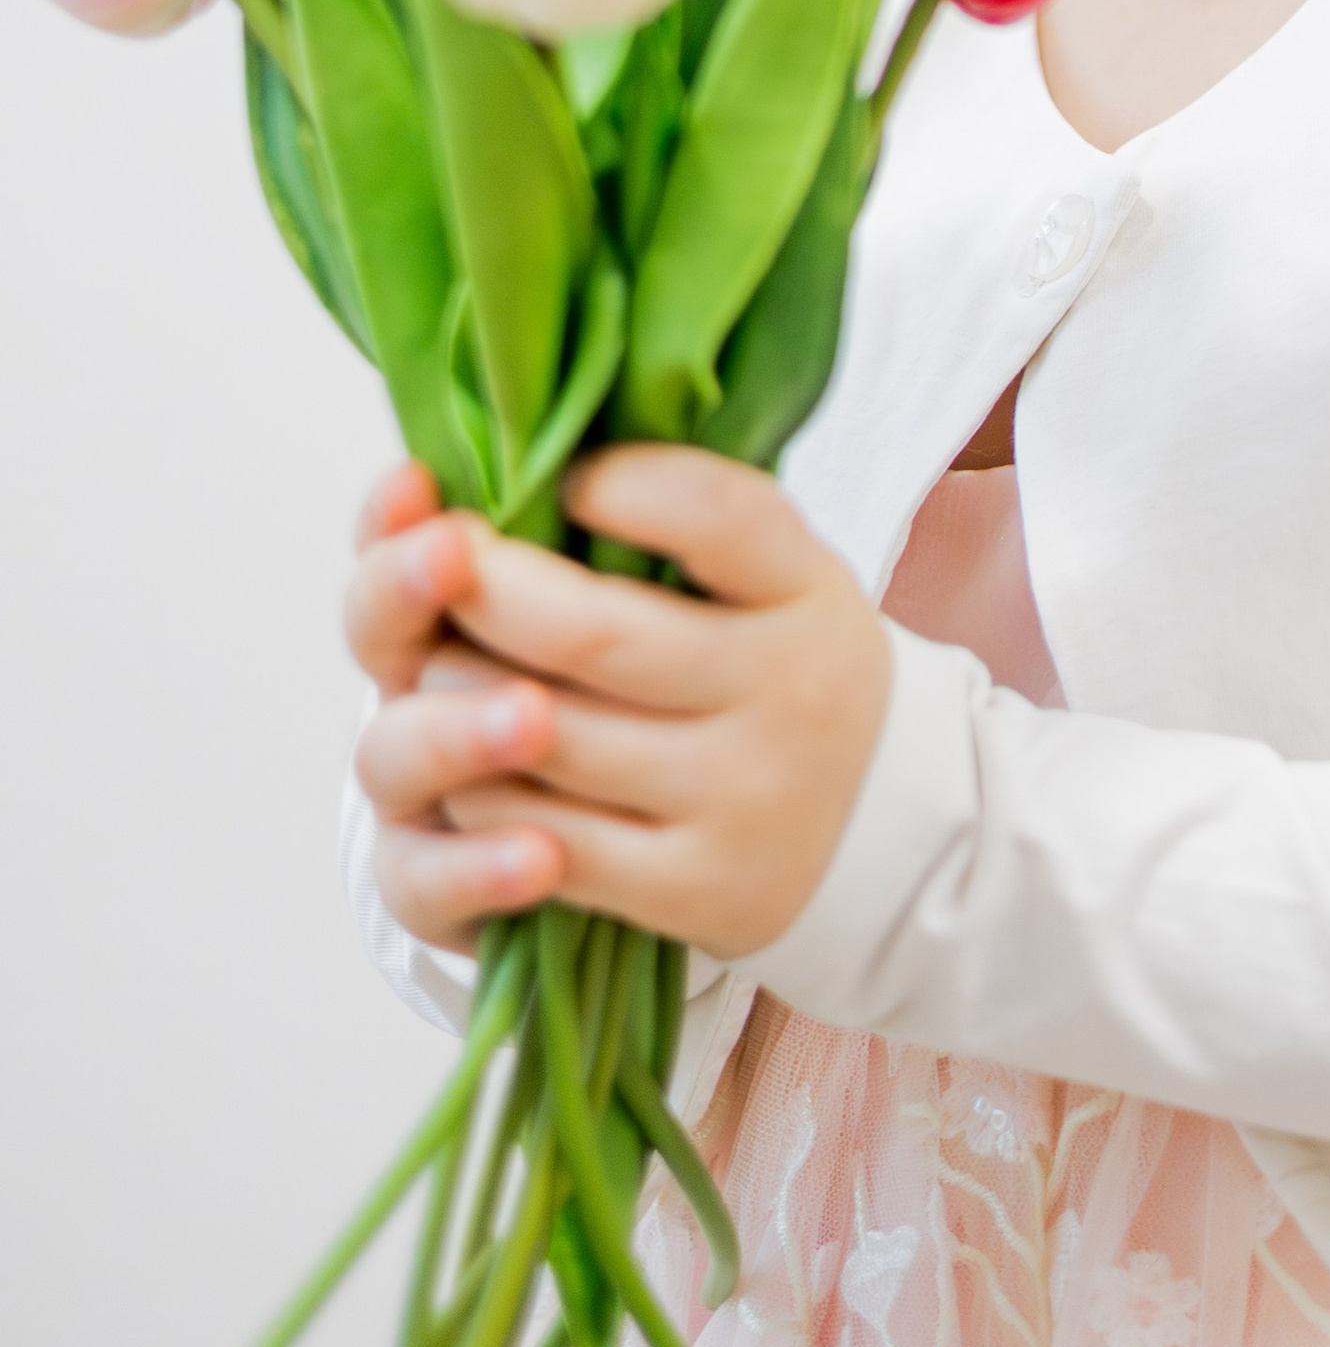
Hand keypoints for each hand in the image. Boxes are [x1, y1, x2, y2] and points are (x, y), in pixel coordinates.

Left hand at [346, 448, 892, 961]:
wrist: (870, 825)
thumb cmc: (774, 667)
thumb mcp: (767, 576)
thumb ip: (681, 510)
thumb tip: (541, 456)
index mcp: (807, 590)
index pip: (714, 512)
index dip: (620, 483)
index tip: (568, 481)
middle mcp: (789, 693)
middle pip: (590, 632)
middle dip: (482, 594)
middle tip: (442, 571)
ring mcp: (746, 798)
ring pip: (548, 741)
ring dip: (460, 698)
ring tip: (441, 670)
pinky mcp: (699, 889)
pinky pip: (549, 841)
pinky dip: (485, 801)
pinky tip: (474, 774)